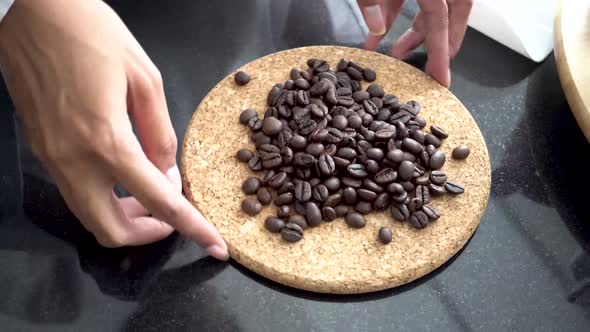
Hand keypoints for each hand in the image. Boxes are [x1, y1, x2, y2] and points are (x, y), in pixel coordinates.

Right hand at [0, 0, 227, 259]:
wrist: (30, 12)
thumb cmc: (91, 33)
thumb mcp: (144, 78)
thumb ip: (160, 132)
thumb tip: (167, 170)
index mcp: (106, 140)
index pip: (158, 201)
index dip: (191, 227)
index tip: (214, 245)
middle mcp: (73, 160)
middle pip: (110, 230)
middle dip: (148, 234)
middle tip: (173, 216)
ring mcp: (53, 158)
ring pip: (89, 216)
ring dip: (125, 217)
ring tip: (153, 193)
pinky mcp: (42, 149)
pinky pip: (77, 193)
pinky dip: (106, 199)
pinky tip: (126, 175)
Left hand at [357, 0, 472, 86]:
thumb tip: (377, 28)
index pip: (440, 19)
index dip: (440, 50)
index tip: (441, 78)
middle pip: (451, 14)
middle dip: (443, 43)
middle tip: (435, 71)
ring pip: (432, 6)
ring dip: (417, 32)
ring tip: (398, 56)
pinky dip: (394, 15)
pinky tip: (376, 37)